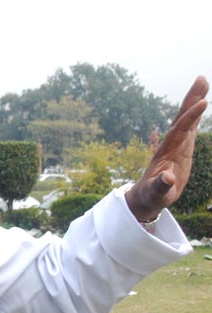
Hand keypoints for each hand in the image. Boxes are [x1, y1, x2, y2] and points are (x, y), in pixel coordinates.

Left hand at [125, 76, 207, 220]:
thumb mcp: (156, 193)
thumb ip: (161, 185)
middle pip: (182, 117)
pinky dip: (196, 114)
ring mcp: (177, 144)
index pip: (179, 130)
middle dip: (191, 99)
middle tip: (201, 78)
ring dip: (194, 101)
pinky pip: (190, 127)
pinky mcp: (182, 147)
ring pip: (187, 119)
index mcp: (166, 151)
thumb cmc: (151, 195)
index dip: (190, 117)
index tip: (202, 104)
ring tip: (203, 82)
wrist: (148, 195)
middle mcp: (171, 143)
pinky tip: (202, 102)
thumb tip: (168, 178)